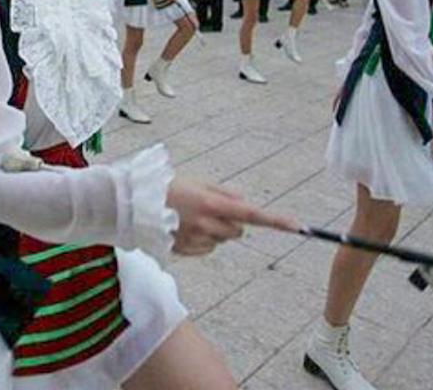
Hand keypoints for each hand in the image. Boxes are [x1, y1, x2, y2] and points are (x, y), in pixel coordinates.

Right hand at [166, 178, 299, 255]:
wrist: (135, 204)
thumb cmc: (167, 188)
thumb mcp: (198, 182)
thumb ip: (224, 193)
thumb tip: (243, 203)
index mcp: (212, 203)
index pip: (252, 214)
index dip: (276, 220)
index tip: (297, 226)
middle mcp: (207, 224)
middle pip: (237, 230)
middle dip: (231, 222)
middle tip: (212, 210)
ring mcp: (196, 240)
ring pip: (221, 240)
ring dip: (215, 231)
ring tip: (192, 218)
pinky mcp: (187, 250)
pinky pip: (207, 249)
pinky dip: (202, 241)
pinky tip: (185, 228)